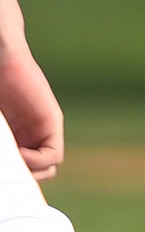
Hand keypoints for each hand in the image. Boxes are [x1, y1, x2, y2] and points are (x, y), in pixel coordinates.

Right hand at [0, 46, 62, 180]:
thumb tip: (6, 163)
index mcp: (16, 136)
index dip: (12, 176)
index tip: (5, 175)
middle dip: (20, 177)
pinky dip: (36, 160)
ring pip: (47, 168)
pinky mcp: (52, 122)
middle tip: (7, 175)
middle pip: (36, 173)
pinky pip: (53, 155)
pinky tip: (20, 154)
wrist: (1, 54)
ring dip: (28, 171)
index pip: (24, 170)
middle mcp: (32, 135)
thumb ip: (2, 138)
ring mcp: (44, 129)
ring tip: (12, 163)